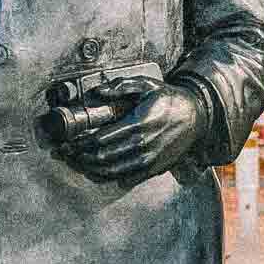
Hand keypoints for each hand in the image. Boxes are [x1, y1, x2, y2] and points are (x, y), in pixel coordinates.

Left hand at [63, 83, 204, 185]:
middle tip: (65, 153)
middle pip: (102, 157)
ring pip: (111, 170)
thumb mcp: (148, 85)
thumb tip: (98, 92)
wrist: (197, 117)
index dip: (79, 143)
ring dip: (90, 168)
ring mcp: (149, 159)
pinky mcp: (154, 168)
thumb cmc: (170, 100)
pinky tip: (97, 170)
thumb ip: (121, 86)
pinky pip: (126, 178)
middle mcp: (143, 144)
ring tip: (77, 162)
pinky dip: (108, 177)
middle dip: (79, 156)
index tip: (67, 142)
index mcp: (138, 123)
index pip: (100, 139)